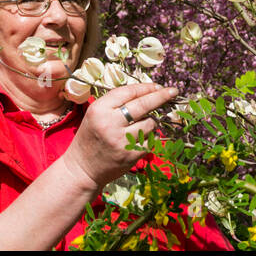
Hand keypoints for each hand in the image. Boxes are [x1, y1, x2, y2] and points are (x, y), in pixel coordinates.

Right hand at [61, 82, 179, 189]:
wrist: (82, 169)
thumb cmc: (91, 137)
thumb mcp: (96, 114)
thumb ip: (117, 102)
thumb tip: (147, 91)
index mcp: (99, 109)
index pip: (129, 92)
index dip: (146, 87)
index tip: (158, 86)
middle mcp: (110, 123)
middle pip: (143, 104)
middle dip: (161, 96)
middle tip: (173, 91)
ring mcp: (122, 140)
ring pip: (150, 122)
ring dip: (152, 120)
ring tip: (141, 124)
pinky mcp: (131, 154)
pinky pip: (151, 139)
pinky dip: (150, 136)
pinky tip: (141, 137)